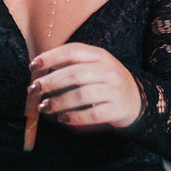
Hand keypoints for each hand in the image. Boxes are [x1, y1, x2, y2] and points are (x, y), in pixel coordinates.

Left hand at [29, 43, 144, 130]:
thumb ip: (70, 64)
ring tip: (43, 107)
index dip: (50, 57)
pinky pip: (92, 114)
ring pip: (81, 95)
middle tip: (33, 89)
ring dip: (58, 102)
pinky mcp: (117, 110)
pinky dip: (74, 117)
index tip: (33, 66)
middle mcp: (108, 70)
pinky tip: (62, 119)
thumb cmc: (105, 81)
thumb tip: (38, 68)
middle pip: (74, 74)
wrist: (137, 99)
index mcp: (99, 55)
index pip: (72, 51)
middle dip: (50, 82)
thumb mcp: (93, 65)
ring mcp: (114, 90)